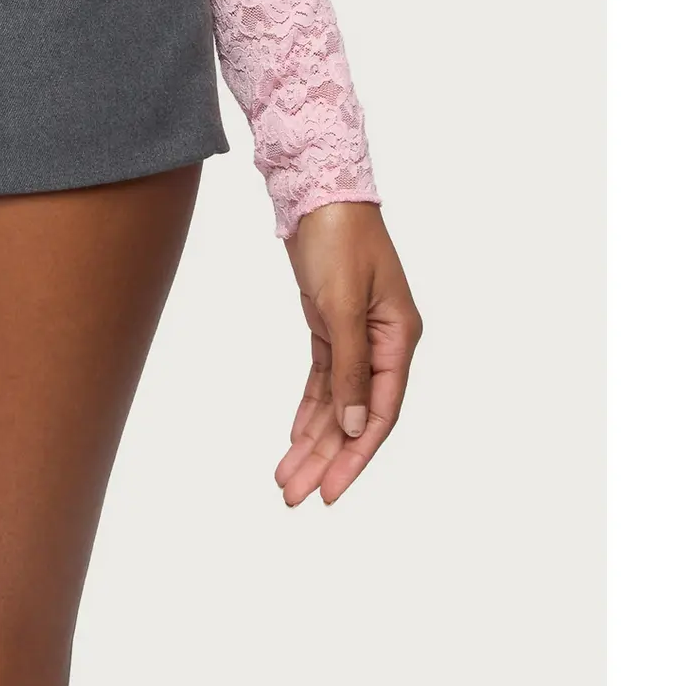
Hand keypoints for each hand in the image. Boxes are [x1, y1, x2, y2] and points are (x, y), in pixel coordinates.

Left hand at [275, 199, 420, 506]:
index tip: (329, 492)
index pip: (381, 414)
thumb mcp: (341, 305)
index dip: (356, 457)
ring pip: (337, 402)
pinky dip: (310, 408)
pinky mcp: (332, 324)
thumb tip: (358, 426)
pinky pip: (324, 379)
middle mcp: (384, 343)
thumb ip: (351, 369)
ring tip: (285, 478)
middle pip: (356, 416)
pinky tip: (294, 438)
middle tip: (294, 496)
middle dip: (326, 459)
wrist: (318, 189)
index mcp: (399, 339)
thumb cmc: (338, 238)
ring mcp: (358, 335)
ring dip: (313, 440)